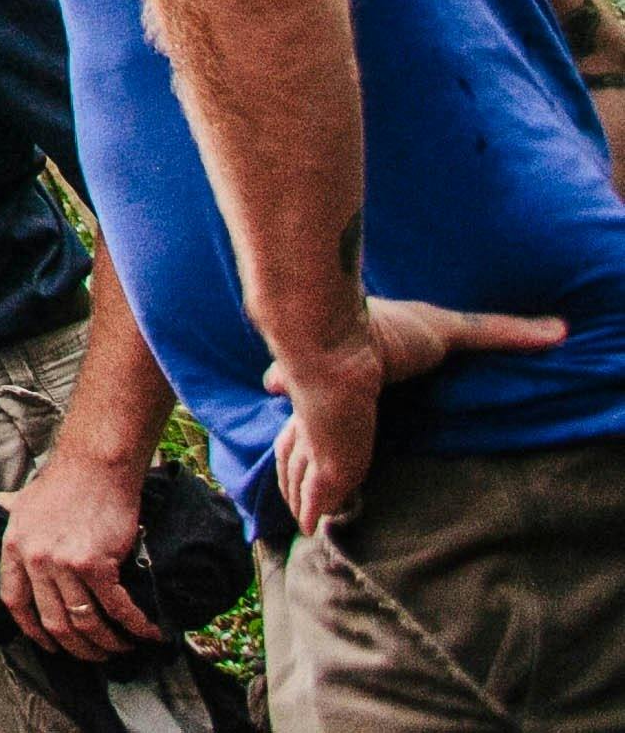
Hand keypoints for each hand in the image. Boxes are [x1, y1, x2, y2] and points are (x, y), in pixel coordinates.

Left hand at [0, 450, 155, 659]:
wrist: (95, 466)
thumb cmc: (65, 482)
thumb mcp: (26, 499)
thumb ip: (14, 509)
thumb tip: (3, 503)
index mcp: (14, 548)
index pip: (15, 603)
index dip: (33, 631)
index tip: (50, 645)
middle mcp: (35, 559)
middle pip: (54, 622)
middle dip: (78, 648)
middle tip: (96, 654)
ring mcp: (64, 563)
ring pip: (86, 621)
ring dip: (108, 643)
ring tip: (123, 647)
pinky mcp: (96, 563)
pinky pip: (118, 608)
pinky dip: (136, 626)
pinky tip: (148, 633)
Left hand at [263, 295, 565, 532]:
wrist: (337, 340)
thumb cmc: (384, 331)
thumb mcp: (448, 329)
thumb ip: (498, 333)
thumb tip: (557, 330)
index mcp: (346, 384)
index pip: (329, 413)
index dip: (322, 428)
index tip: (319, 437)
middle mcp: (323, 415)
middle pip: (304, 450)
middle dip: (303, 470)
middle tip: (314, 493)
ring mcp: (321, 442)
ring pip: (300, 475)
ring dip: (303, 496)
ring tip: (311, 520)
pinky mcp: (327, 467)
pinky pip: (314, 500)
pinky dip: (312, 512)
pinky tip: (313, 527)